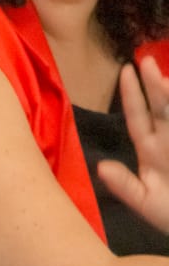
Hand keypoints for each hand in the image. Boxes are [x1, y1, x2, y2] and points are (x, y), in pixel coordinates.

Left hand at [98, 57, 168, 232]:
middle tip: (145, 60)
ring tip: (163, 75)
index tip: (125, 70)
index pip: (140, 119)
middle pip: (163, 109)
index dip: (133, 95)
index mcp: (154, 153)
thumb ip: (126, 187)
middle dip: (155, 86)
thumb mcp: (149, 205)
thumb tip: (102, 168)